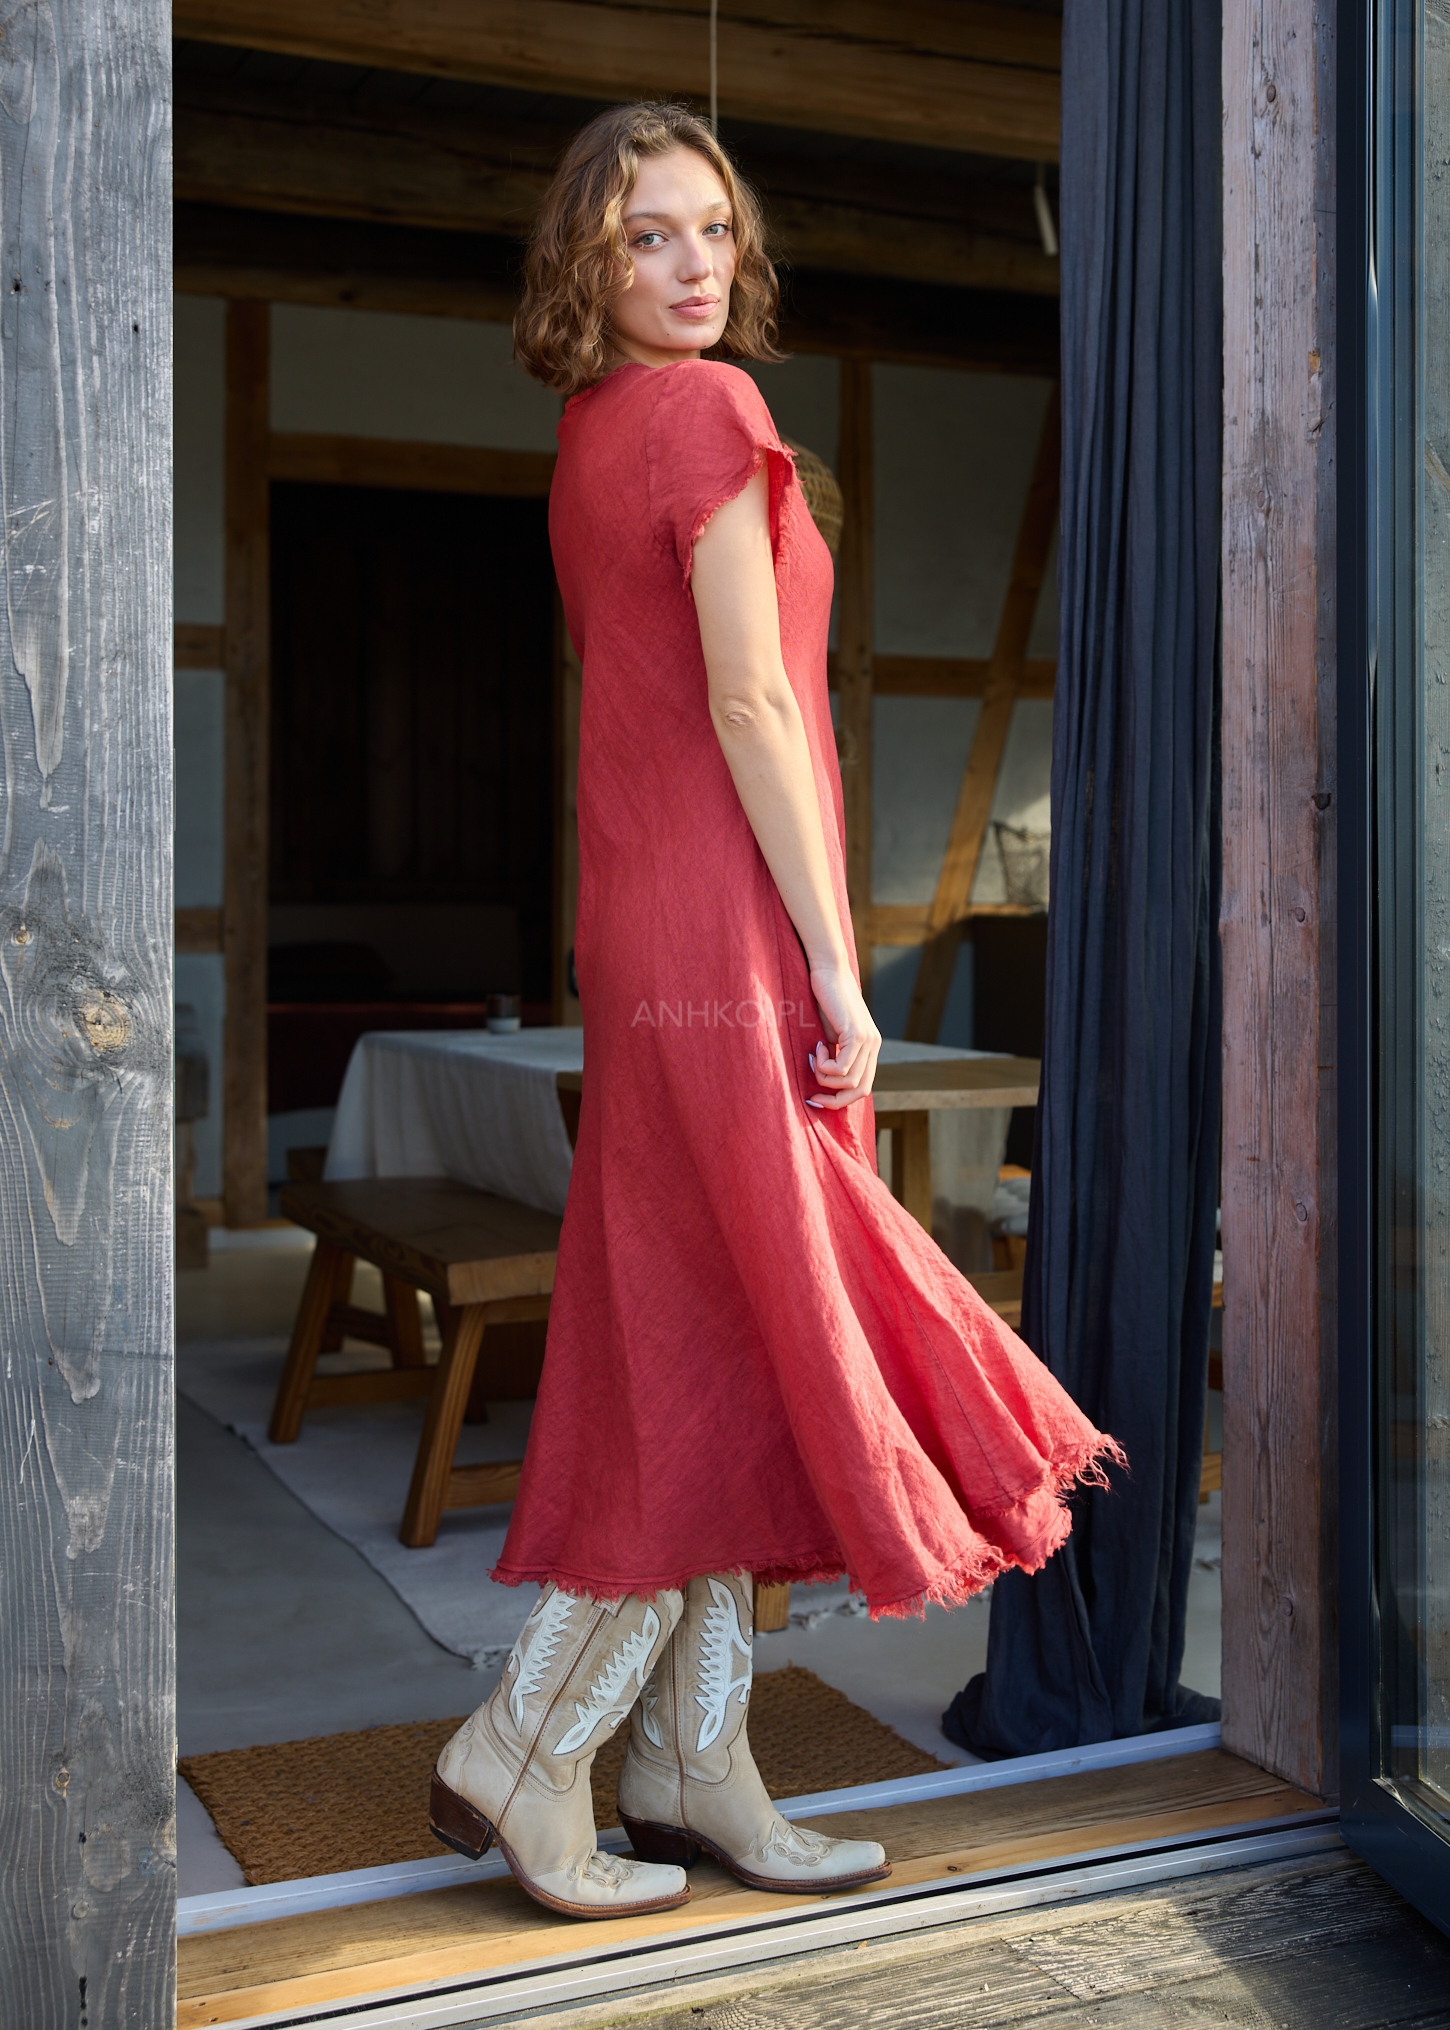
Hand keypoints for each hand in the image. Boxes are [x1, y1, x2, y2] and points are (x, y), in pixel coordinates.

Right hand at [805, 961, 880, 1108]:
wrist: (828, 972)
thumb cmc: (825, 1000)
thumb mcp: (831, 1035)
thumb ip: (835, 1055)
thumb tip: (825, 1084)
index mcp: (870, 1048)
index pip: (863, 1087)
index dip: (840, 1100)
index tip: (817, 1098)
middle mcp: (874, 1046)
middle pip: (860, 1090)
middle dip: (834, 1100)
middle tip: (813, 1095)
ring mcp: (868, 1041)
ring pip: (849, 1081)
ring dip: (824, 1076)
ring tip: (814, 1056)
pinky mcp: (857, 1034)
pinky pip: (841, 1068)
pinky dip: (824, 1065)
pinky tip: (818, 1046)